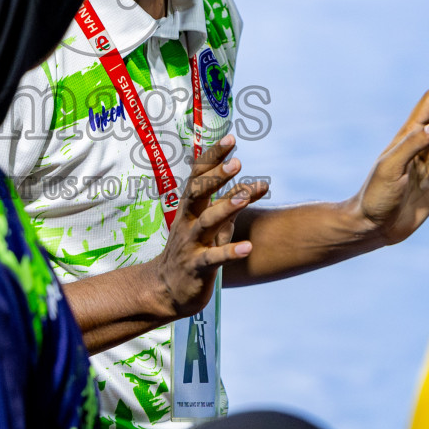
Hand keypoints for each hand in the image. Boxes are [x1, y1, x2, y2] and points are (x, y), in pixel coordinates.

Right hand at [147, 135, 265, 319]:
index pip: (198, 175)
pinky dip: (230, 252)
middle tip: (237, 163)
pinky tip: (247, 248)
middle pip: (198, 194)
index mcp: (190, 207)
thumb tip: (262, 184)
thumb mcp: (213, 223)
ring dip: (225, 208)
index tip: (230, 139)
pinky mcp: (197, 268)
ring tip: (244, 197)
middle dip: (216, 177)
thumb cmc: (194, 249)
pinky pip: (213, 259)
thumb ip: (234, 202)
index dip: (213, 157)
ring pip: (207, 223)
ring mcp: (190, 244)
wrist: (166, 289)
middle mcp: (187, 221)